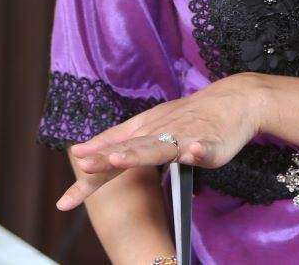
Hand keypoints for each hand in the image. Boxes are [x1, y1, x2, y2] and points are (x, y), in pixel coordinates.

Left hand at [56, 73, 273, 210]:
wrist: (233, 100)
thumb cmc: (189, 116)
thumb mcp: (150, 125)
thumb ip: (118, 139)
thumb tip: (80, 152)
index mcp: (144, 130)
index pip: (111, 151)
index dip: (90, 171)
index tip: (65, 199)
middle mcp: (159, 131)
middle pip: (128, 148)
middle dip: (104, 160)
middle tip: (82, 168)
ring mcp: (184, 136)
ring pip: (158, 146)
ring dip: (138, 152)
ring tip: (117, 158)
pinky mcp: (209, 141)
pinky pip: (202, 148)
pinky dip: (197, 151)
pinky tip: (193, 155)